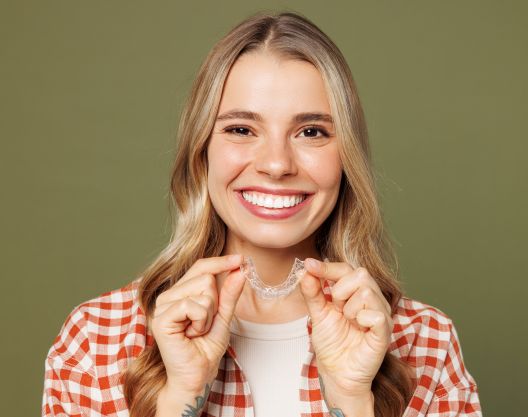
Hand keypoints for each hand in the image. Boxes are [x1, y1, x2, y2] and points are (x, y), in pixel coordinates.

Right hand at [149, 254, 244, 393]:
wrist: (197, 376)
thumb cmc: (206, 349)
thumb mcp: (223, 317)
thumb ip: (229, 294)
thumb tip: (239, 270)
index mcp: (180, 292)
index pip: (200, 267)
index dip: (220, 262)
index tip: (240, 259)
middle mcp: (168, 295)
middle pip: (206, 277)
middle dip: (215, 303)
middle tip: (204, 324)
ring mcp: (162, 305)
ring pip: (202, 290)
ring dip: (208, 315)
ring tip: (197, 331)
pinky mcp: (162, 317)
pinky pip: (193, 305)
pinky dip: (201, 321)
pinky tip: (191, 334)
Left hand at [299, 258, 392, 397]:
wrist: (336, 373)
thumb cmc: (331, 343)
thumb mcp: (317, 313)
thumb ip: (312, 292)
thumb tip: (305, 270)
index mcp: (355, 292)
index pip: (346, 269)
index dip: (327, 267)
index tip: (309, 264)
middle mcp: (372, 299)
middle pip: (361, 274)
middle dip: (341, 290)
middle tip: (337, 309)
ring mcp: (381, 314)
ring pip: (367, 292)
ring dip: (349, 309)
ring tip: (348, 323)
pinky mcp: (385, 331)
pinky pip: (377, 314)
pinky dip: (362, 319)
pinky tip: (358, 329)